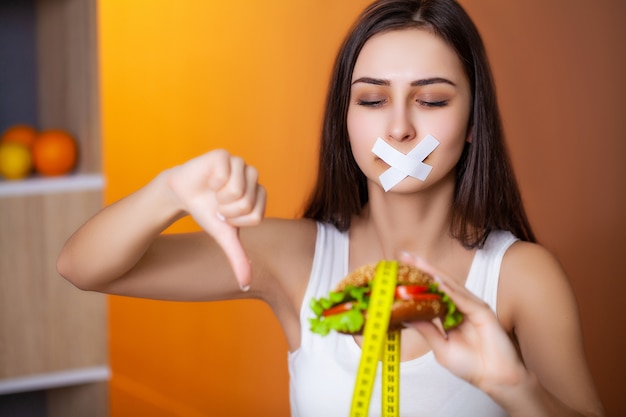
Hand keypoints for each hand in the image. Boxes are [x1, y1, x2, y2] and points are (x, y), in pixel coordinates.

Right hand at [167, 150, 265, 289]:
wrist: (183, 194)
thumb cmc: (208, 212)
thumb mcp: (224, 237)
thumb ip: (238, 258)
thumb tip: (246, 284)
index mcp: (259, 195)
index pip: (255, 217)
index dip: (235, 221)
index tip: (225, 215)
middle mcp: (253, 177)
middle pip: (247, 203)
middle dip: (226, 211)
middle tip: (217, 204)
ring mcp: (240, 163)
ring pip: (237, 189)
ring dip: (219, 198)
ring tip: (213, 192)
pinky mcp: (223, 155)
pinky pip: (224, 174)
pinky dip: (212, 183)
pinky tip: (209, 180)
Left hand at [400, 253, 525, 394]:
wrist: (495, 379)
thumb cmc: (471, 366)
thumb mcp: (440, 347)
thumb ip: (426, 330)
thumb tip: (404, 317)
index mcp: (450, 313)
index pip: (431, 292)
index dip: (416, 280)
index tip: (399, 269)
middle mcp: (461, 306)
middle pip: (439, 282)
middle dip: (422, 268)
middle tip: (404, 255)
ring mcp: (472, 307)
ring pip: (450, 286)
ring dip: (433, 273)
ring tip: (416, 262)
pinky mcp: (483, 311)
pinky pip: (463, 299)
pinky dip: (450, 291)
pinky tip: (437, 282)